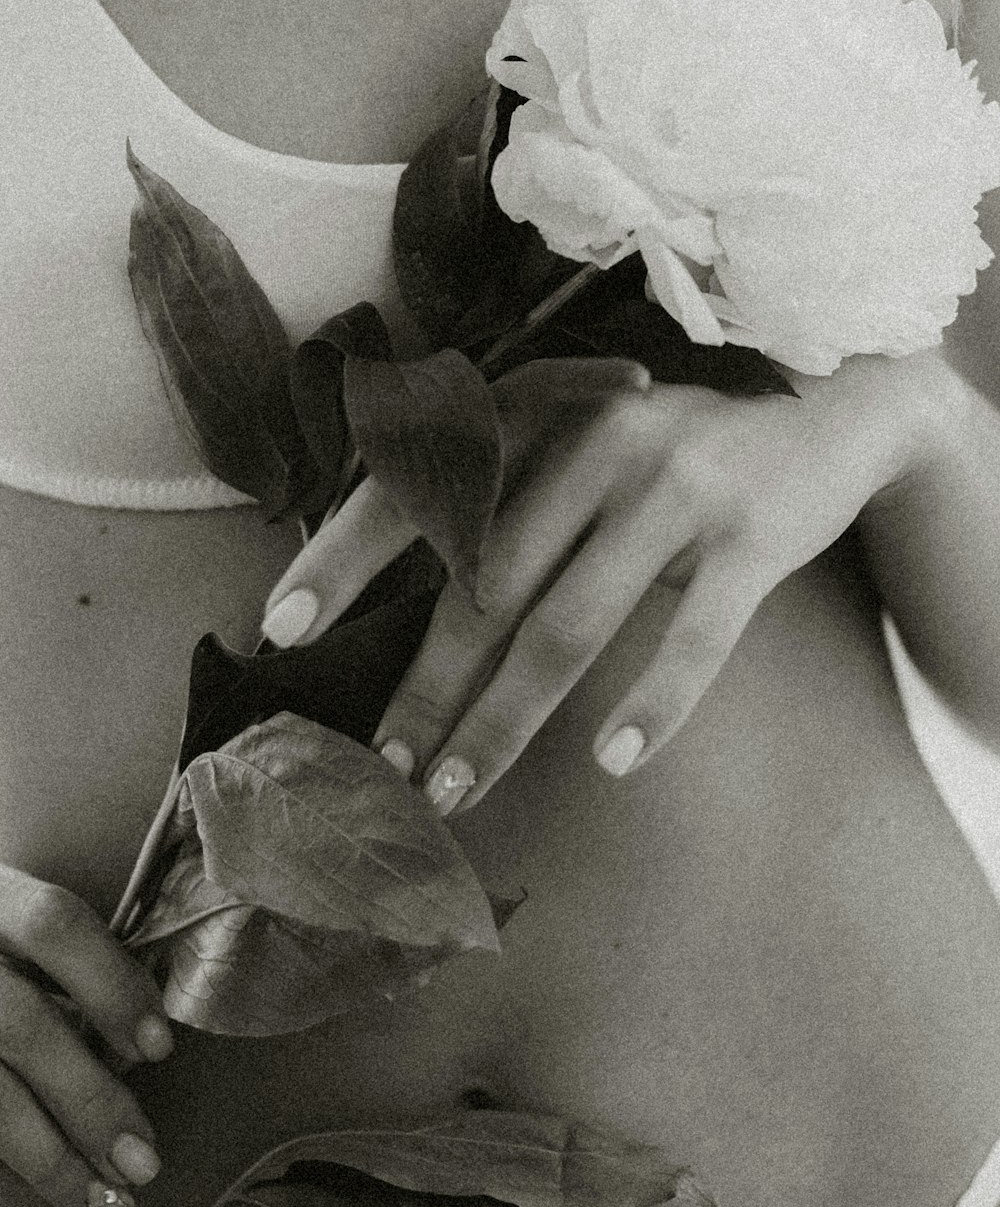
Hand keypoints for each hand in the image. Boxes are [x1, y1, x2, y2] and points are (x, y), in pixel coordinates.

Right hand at [0, 864, 171, 1206]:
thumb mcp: (23, 924)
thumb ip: (71, 967)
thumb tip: (134, 1050)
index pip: (53, 924)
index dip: (110, 983)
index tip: (159, 1047)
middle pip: (19, 1024)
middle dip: (87, 1097)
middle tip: (146, 1158)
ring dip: (49, 1157)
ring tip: (110, 1201)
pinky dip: (12, 1162)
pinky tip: (58, 1189)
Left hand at [262, 352, 942, 813]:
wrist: (825, 418)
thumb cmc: (671, 459)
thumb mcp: (582, 453)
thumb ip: (508, 508)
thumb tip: (417, 624)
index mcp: (540, 418)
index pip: (420, 487)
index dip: (345, 559)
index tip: (281, 631)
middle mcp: (596, 443)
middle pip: (485, 586)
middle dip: (427, 687)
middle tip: (386, 768)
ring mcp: (675, 487)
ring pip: (570, 624)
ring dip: (506, 720)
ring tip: (459, 789)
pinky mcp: (749, 537)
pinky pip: (692, 636)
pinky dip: (652, 703)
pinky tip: (615, 760)